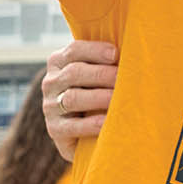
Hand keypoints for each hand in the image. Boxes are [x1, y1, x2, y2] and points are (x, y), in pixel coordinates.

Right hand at [43, 39, 119, 155]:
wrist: (82, 133)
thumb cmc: (96, 93)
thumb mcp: (96, 75)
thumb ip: (105, 62)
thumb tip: (132, 52)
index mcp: (59, 62)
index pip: (74, 50)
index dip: (95, 50)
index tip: (116, 54)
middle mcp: (51, 82)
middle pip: (74, 73)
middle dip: (102, 74)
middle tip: (123, 79)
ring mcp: (50, 106)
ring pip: (73, 98)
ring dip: (99, 97)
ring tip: (120, 99)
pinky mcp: (55, 129)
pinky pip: (73, 126)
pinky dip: (92, 123)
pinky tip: (107, 122)